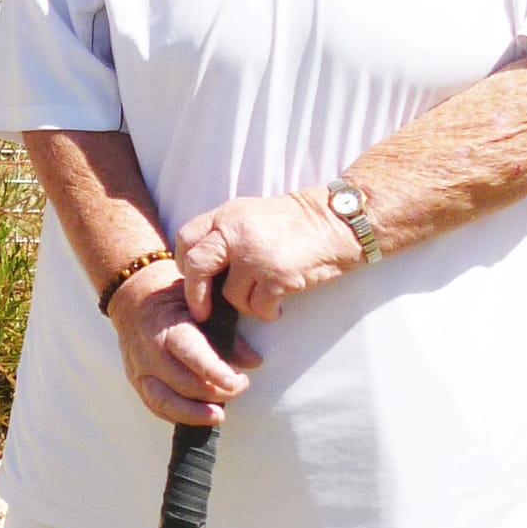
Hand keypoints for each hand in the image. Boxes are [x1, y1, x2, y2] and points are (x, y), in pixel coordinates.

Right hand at [107, 262, 259, 425]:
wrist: (134, 298)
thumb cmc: (176, 300)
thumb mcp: (203, 305)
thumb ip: (228, 332)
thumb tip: (253, 361)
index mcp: (169, 327)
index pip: (192, 354)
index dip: (216, 372)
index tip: (238, 382)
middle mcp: (151, 351)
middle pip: (182, 383)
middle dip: (215, 392)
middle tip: (239, 387)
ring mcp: (140, 369)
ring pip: (165, 401)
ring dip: (194, 413)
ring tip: (219, 416)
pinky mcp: (137, 381)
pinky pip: (155, 406)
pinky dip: (178, 415)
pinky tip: (198, 416)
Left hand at [174, 189, 359, 324]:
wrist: (341, 222)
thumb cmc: (297, 222)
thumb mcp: (252, 214)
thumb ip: (225, 233)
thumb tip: (201, 268)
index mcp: (227, 215)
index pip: (186, 239)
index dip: (185, 262)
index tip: (193, 277)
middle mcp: (236, 233)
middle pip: (196, 267)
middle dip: (196, 295)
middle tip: (202, 311)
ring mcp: (256, 256)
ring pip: (231, 296)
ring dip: (247, 304)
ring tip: (265, 296)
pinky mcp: (278, 277)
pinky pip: (259, 308)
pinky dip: (268, 312)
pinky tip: (279, 307)